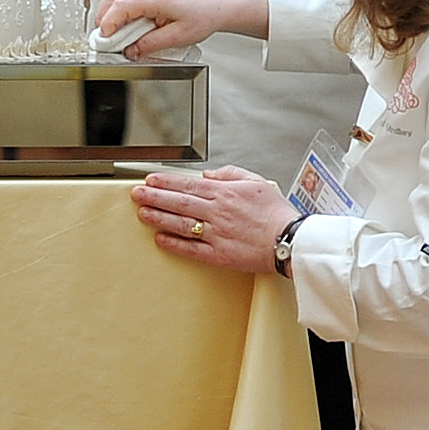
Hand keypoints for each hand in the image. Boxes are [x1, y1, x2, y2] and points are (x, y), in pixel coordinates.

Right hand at [91, 0, 265, 58]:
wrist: (217, 6)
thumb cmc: (204, 15)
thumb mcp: (178, 37)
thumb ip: (151, 44)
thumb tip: (131, 51)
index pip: (120, 6)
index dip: (108, 24)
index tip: (105, 39)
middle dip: (102, 16)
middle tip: (105, 37)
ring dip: (110, 13)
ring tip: (117, 34)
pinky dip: (121, 13)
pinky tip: (131, 28)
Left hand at [134, 166, 297, 274]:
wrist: (290, 240)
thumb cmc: (277, 214)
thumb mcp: (256, 182)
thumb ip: (230, 174)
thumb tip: (209, 176)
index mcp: (225, 194)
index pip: (188, 185)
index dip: (166, 182)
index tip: (150, 180)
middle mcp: (218, 213)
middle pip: (179, 202)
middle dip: (154, 197)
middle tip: (137, 194)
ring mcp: (216, 234)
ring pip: (181, 224)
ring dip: (159, 218)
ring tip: (142, 213)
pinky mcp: (219, 255)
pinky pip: (191, 249)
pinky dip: (174, 244)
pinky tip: (161, 239)